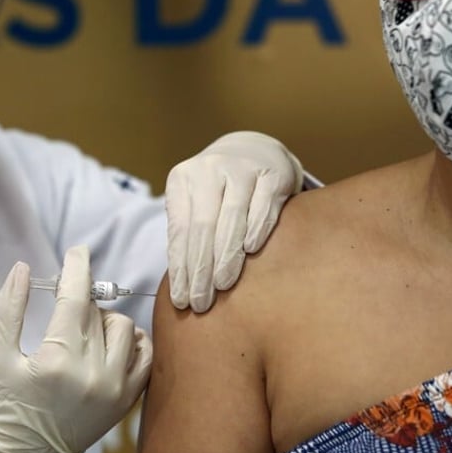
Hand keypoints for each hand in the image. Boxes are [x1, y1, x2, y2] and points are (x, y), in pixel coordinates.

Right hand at [0, 245, 152, 452]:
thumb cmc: (4, 404)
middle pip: (98, 310)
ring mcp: (115, 389)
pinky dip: (132, 340)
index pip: (75, 298)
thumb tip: (25, 268)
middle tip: (65, 306)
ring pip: (124, 327)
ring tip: (82, 332)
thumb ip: (8, 308)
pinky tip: (110, 343)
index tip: (77, 252)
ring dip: (104, 320)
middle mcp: (92, 374)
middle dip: (81, 299)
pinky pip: (145, 353)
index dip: (77, 268)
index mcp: (57, 361)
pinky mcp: (126, 400)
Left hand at [165, 131, 302, 311]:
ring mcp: (241, 168)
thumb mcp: (196, 202)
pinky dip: (256, 229)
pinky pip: (263, 206)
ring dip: (226, 255)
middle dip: (200, 268)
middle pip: (202, 225)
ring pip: (231, 217)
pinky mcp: (272, 172)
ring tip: (222, 286)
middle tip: (201, 303)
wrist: (253, 149)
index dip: (180, 267)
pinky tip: (251, 252)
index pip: (179, 230)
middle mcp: (209, 169)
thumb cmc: (219, 189)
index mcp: (182, 178)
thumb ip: (189, 234)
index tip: (181, 300)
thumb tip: (183, 285)